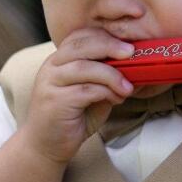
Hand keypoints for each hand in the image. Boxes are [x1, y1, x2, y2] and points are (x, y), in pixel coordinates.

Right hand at [20, 28, 134, 164]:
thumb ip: (106, 77)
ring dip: (111, 75)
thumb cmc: (73, 116)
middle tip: (131, 53)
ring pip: (84, 67)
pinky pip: (85, 90)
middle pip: (81, 45)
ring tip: (127, 87)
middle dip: (109, 45)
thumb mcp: (92, 91)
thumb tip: (135, 66)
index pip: (80, 35)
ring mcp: (50, 83)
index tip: (128, 43)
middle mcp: (51, 66)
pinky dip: (106, 92)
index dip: (104, 35)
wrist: (45, 146)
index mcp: (60, 59)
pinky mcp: (54, 102)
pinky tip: (116, 99)